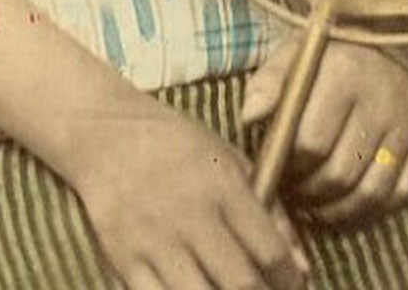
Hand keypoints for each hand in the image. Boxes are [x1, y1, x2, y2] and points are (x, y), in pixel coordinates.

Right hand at [70, 92, 309, 289]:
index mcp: (222, 187)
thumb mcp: (230, 162)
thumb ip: (270, 212)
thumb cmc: (177, 147)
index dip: (290, 282)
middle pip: (240, 285)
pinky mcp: (124, 260)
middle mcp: (191, 216)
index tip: (293, 286)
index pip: (270, 252)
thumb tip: (301, 269)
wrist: (105, 134)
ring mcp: (155, 241)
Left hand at [242, 38, 407, 229]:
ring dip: (336, 209)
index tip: (276, 167)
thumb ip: (268, 83)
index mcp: (345, 72)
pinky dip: (369, 211)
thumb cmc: (331, 53)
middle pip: (340, 173)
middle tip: (292, 190)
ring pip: (370, 194)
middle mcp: (381, 100)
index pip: (311, 141)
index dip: (288, 165)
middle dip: (309, 192)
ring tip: (313, 202)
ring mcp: (407, 127)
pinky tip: (344, 204)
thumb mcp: (295, 53)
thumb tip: (248, 117)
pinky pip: (398, 197)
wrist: (391, 39)